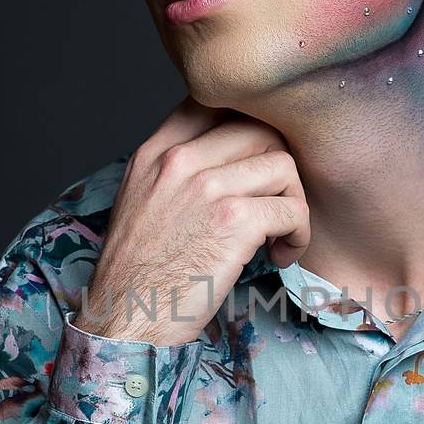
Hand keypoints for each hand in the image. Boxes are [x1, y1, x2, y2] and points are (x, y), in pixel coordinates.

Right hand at [78, 97, 310, 344]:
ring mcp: (208, 187)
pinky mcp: (234, 221)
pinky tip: (278, 256)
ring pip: (283, 165)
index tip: (255, 163)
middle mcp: (180, 160)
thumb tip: (224, 156)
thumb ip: (175, 170)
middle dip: (278, 168)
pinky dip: (297, 235)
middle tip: (273, 203)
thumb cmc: (138, 272)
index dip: (248, 128)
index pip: (215, 103)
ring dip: (293, 202)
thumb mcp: (140, 200)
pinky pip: (292, 208)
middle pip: (259, 129)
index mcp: (156, 152)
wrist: (126, 320)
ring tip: (279, 234)